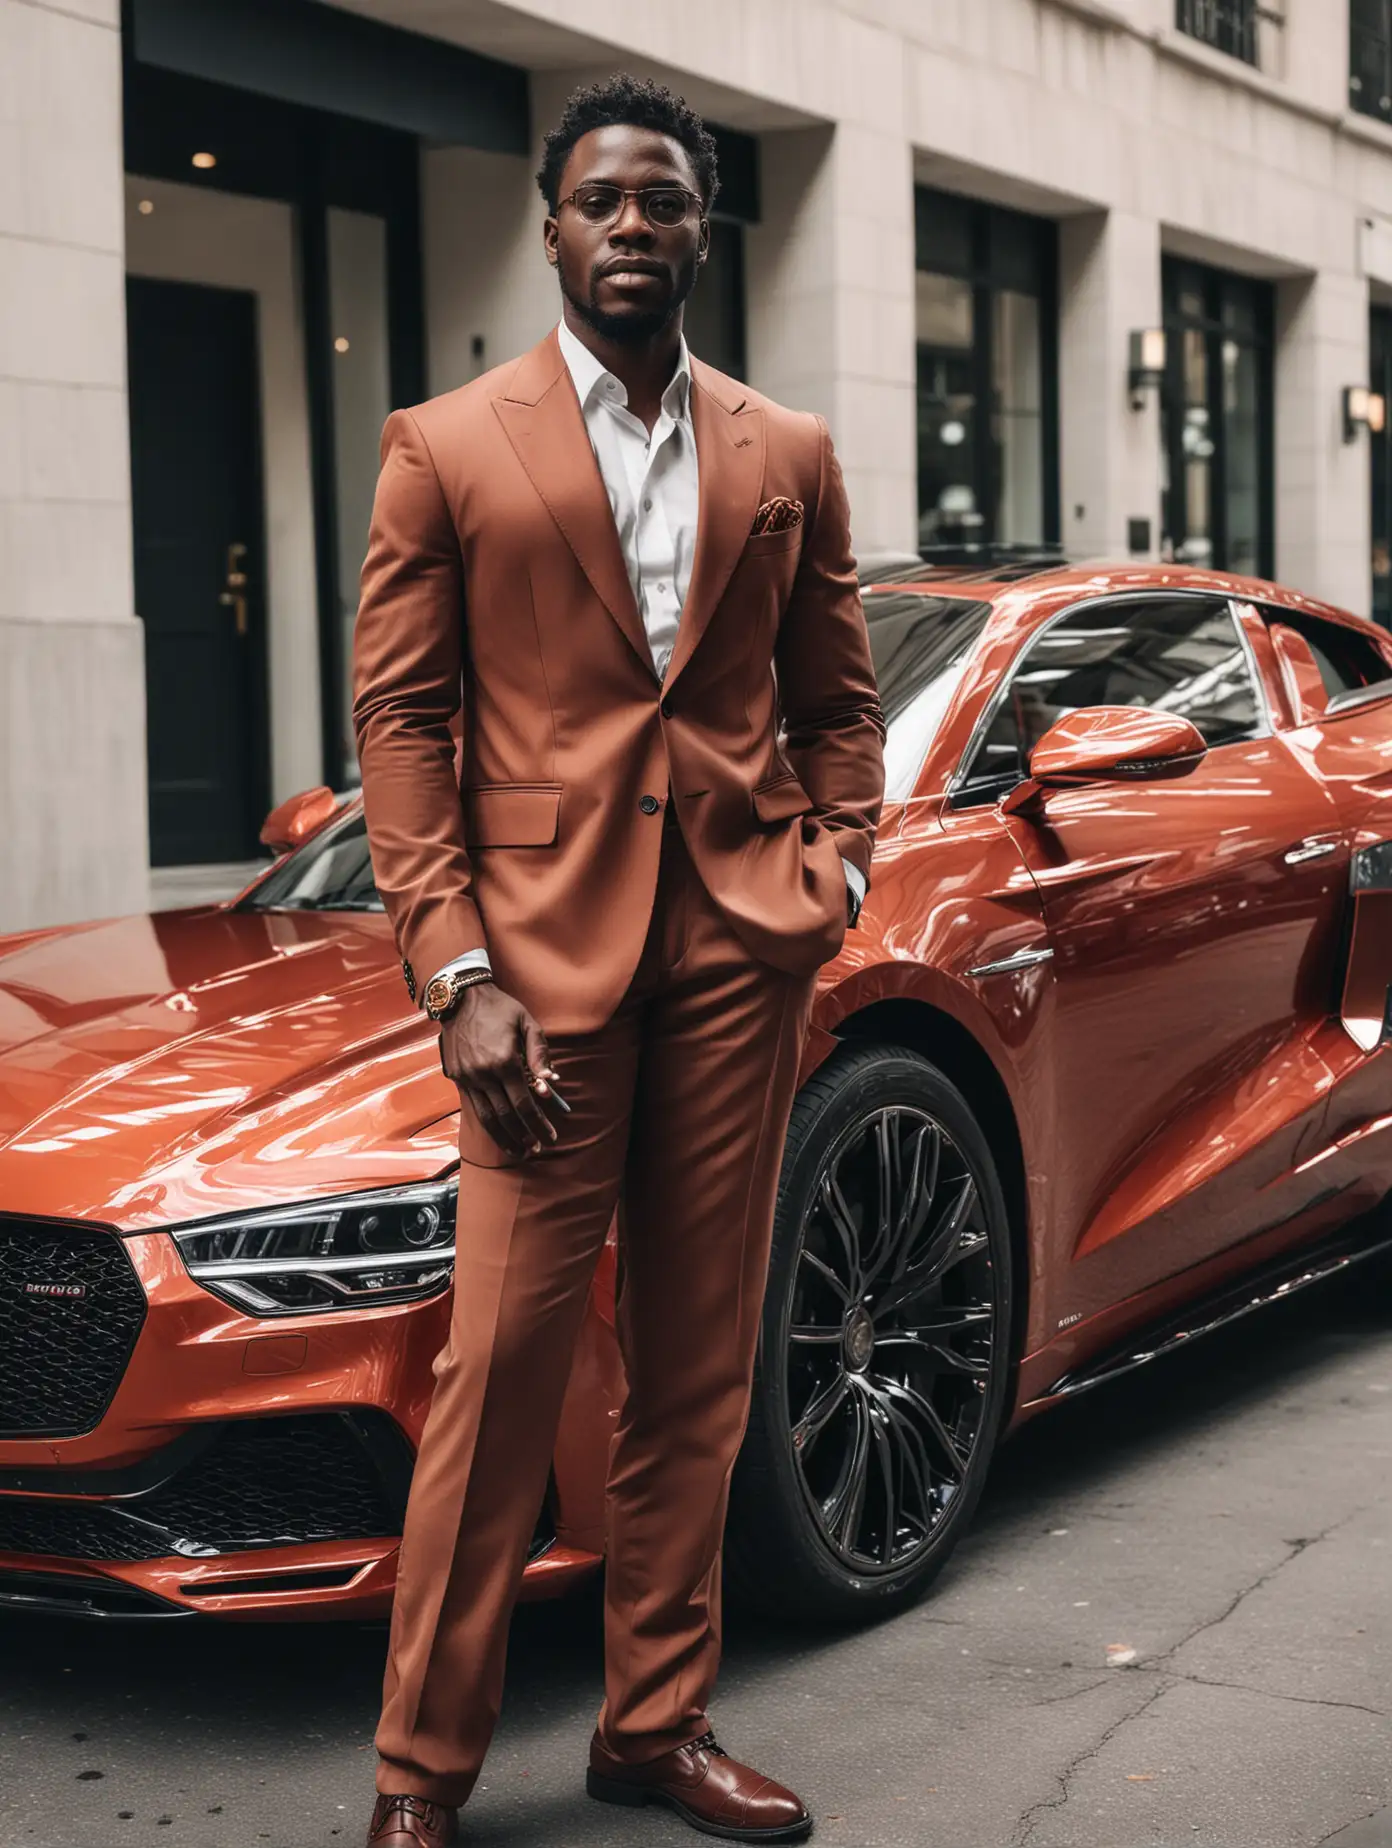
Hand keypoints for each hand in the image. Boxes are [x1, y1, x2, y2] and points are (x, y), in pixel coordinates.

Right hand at [438, 983, 563, 1156]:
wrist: (460, 998)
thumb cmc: (500, 1009)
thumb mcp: (527, 1023)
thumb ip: (539, 1053)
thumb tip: (551, 1082)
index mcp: (504, 1061)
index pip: (524, 1103)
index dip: (539, 1123)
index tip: (551, 1136)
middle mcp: (483, 1073)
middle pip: (505, 1116)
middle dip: (523, 1136)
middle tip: (537, 1149)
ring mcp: (467, 1077)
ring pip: (486, 1117)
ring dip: (504, 1137)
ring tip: (519, 1151)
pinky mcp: (456, 1077)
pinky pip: (473, 1107)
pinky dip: (487, 1123)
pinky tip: (498, 1132)